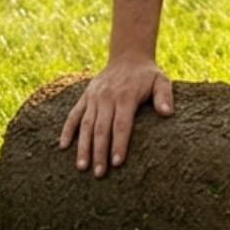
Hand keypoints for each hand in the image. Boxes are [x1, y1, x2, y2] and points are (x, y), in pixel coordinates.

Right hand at [58, 56, 172, 176]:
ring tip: (82, 167)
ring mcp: (94, 97)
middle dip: (100, 152)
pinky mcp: (85, 97)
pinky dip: (67, 130)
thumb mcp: (161, 81)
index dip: (119, 144)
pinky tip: (63, 147)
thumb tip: (167, 113)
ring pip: (86, 125)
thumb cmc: (147, 75)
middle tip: (99, 173)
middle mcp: (107, 97)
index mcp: (126, 96)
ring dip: (83, 146)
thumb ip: (164, 96)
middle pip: (102, 129)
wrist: (128, 56)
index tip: (117, 163)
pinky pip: (74, 114)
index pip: (121, 124)